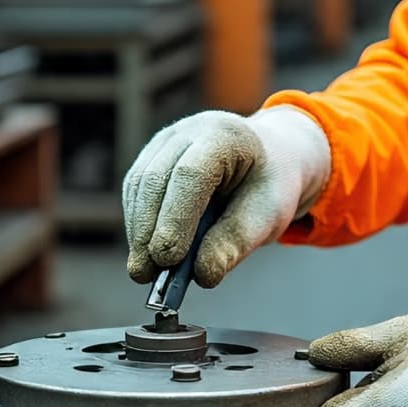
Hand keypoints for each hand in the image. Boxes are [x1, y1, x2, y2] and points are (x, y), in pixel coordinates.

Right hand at [122, 106, 329, 285]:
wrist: (270, 157)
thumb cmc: (270, 184)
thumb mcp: (269, 213)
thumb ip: (237, 241)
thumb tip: (203, 275)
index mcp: (226, 136)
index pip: (191, 175)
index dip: (175, 218)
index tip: (167, 259)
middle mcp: (190, 131)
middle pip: (156, 178)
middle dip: (148, 230)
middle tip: (145, 275)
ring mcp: (167, 140)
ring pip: (139, 184)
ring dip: (138, 230)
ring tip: (144, 271)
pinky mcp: (153, 156)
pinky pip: (136, 190)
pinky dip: (139, 222)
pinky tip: (145, 250)